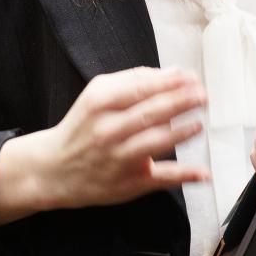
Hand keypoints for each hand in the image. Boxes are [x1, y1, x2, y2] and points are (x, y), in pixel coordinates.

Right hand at [0, 67, 208, 225]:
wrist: (53, 169)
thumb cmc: (83, 128)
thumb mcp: (97, 96)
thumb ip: (131, 81)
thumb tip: (172, 73)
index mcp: (100, 103)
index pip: (140, 88)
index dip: (170, 81)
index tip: (191, 77)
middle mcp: (107, 130)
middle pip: (150, 113)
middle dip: (181, 102)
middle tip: (202, 95)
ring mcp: (118, 158)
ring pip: (154, 142)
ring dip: (181, 132)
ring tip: (199, 123)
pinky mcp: (129, 182)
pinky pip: (160, 178)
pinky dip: (184, 176)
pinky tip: (203, 173)